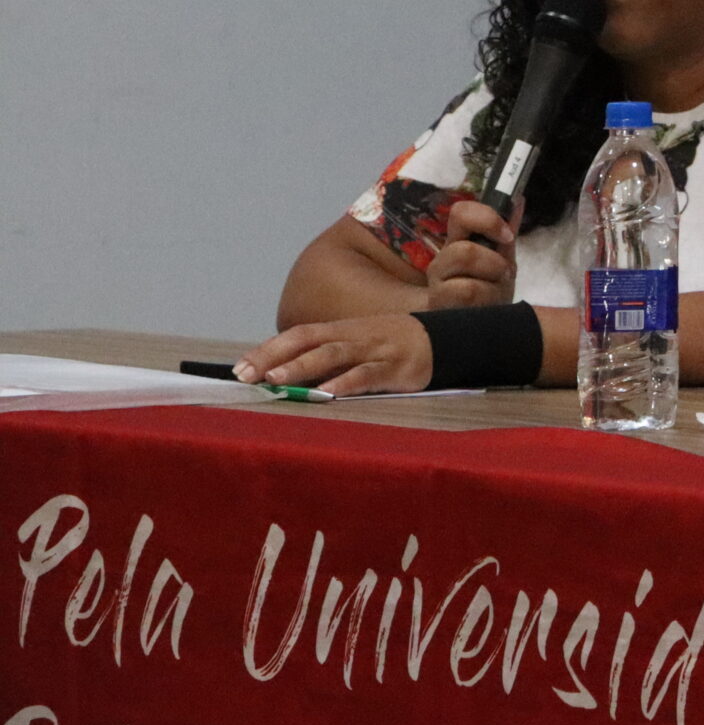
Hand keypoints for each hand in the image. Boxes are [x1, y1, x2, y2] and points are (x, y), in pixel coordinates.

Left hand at [237, 314, 432, 396]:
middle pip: (309, 340)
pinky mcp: (395, 368)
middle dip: (275, 357)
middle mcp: (353, 336)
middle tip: (246, 375)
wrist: (443, 341)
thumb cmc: (390, 347)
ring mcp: (374, 350)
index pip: (298, 334)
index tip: (239, 367)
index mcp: (341, 330)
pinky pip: (366, 375)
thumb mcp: (357, 345)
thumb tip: (281, 376)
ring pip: (333, 355)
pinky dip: (345, 383)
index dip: (268, 349)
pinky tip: (326, 394)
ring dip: (302, 367)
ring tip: (276, 380)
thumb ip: (325, 357)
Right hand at [424, 200, 516, 308]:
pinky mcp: (437, 308)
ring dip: (492, 279)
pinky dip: (488, 296)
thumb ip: (507, 232)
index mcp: (456, 243)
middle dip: (494, 262)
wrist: (486, 327)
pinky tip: (487, 304)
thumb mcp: (503, 258)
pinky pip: (468, 292)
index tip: (507, 236)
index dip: (486, 218)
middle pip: (464, 250)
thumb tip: (518, 199)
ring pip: (466, 271)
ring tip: (495, 289)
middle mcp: (441, 262)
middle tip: (503, 273)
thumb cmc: (492, 288)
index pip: (460, 212)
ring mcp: (436, 286)